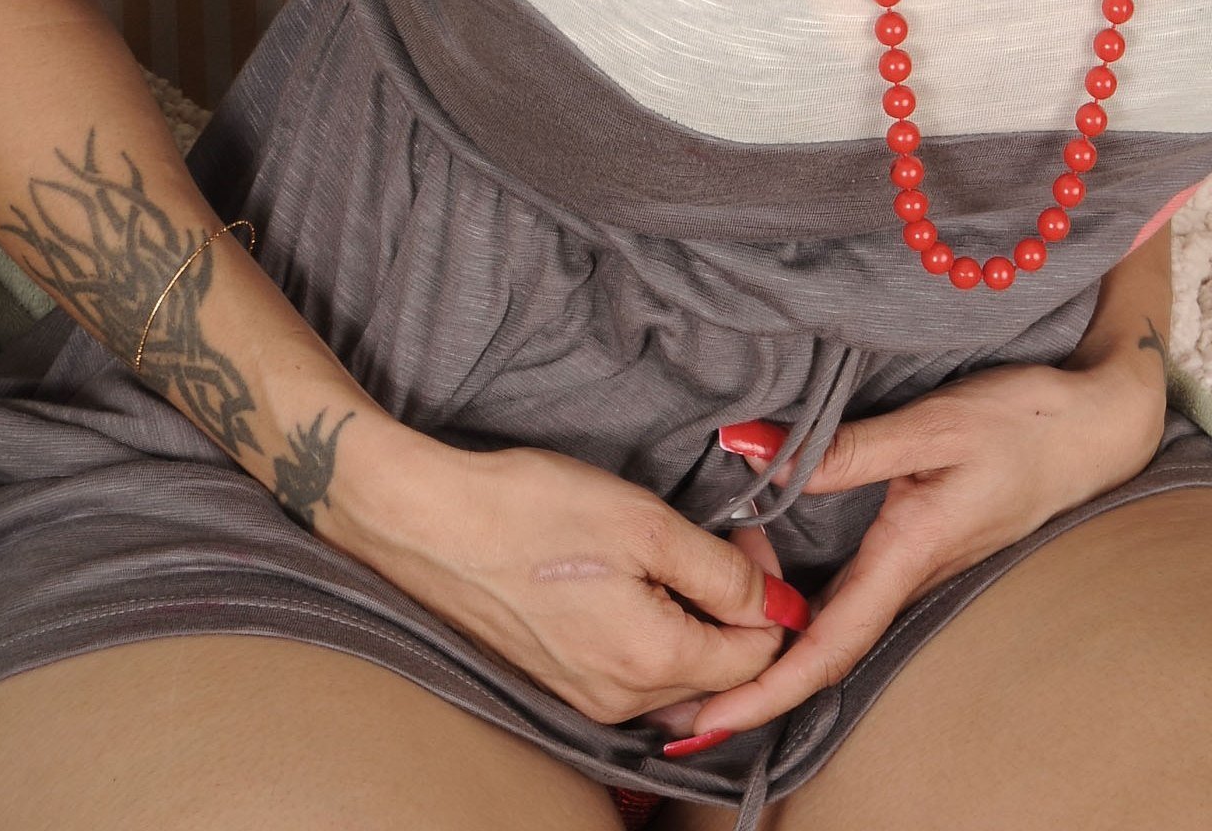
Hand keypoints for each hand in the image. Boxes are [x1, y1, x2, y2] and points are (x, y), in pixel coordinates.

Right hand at [320, 416, 802, 725]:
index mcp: (652, 663)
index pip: (757, 655)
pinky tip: (633, 578)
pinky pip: (635, 674)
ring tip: (670, 550)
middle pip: (720, 671)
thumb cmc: (534, 511)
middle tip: (714, 532)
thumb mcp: (646, 524)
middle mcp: (622, 701)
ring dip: (694, 618)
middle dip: (734, 605)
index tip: (744, 533)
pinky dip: (654, 631)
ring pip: (679, 675)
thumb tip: (782, 609)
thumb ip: (723, 573)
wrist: (430, 524)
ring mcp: (587, 699)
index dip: (768, 590)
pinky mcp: (560, 683)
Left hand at [683, 351, 1168, 738]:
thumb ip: (843, 447)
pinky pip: (853, 600)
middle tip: (675, 705)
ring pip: (837, 629)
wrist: (1093, 427)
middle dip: (754, 688)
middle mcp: (910, 576)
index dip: (767, 689)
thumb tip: (754, 451)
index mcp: (908, 555)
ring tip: (704, 662)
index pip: (827, 646)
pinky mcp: (921, 547)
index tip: (711, 720)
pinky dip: (803, 616)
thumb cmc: (1022, 422)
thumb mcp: (932, 424)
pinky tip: (770, 604)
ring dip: (775, 654)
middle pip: (824, 655)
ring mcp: (918, 567)